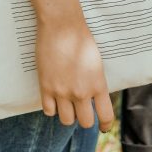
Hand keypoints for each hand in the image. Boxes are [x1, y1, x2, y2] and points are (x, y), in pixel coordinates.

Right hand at [35, 16, 113, 130]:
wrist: (61, 25)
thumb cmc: (80, 38)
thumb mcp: (96, 63)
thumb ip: (95, 83)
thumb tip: (93, 98)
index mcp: (98, 85)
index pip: (106, 116)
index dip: (104, 125)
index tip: (102, 126)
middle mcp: (81, 91)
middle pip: (85, 122)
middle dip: (83, 118)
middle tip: (80, 110)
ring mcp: (62, 90)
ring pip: (66, 120)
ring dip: (67, 114)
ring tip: (65, 104)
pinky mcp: (46, 86)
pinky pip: (48, 110)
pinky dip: (51, 107)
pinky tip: (52, 99)